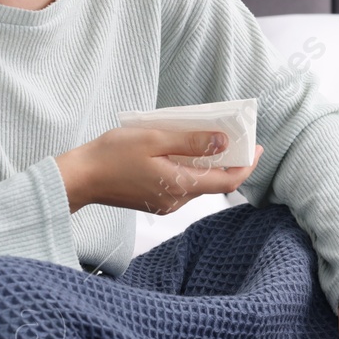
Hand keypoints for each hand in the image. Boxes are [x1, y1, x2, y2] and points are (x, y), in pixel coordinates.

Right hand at [55, 128, 263, 213]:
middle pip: (214, 182)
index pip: (227, 182)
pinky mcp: (155, 200)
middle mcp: (177, 201)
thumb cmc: (112, 155)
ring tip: (207, 136)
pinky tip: (182, 149)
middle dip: (228, 160)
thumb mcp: (155, 139)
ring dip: (207, 162)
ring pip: (197, 182)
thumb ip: (191, 141)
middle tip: (233, 135)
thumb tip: (223, 142)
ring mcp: (165, 203)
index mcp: (180, 186)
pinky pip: (182, 184)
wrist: (80, 177)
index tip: (257, 147)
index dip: (246, 166)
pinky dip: (189, 167)